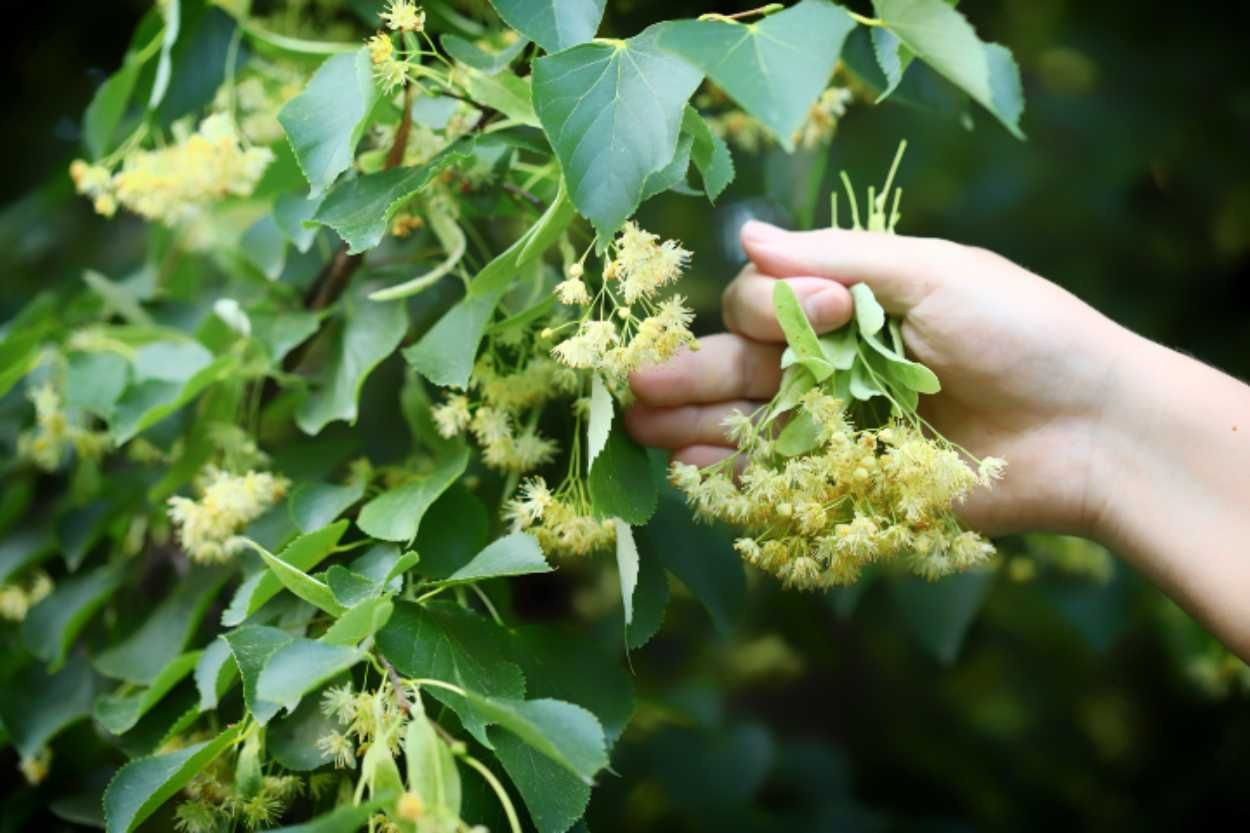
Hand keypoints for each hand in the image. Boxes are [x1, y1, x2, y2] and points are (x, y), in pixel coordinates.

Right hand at [626, 220, 1131, 538]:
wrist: (1091, 429)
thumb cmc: (1023, 332)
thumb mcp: (932, 272)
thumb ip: (836, 258)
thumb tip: (745, 233)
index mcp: (847, 305)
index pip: (765, 304)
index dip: (771, 310)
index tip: (831, 313)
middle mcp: (831, 364)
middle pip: (739, 366)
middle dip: (689, 373)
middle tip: (636, 383)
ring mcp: (838, 427)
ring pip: (745, 424)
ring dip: (691, 426)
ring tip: (641, 428)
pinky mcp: (851, 484)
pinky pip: (779, 480)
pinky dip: (733, 478)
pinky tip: (691, 472)